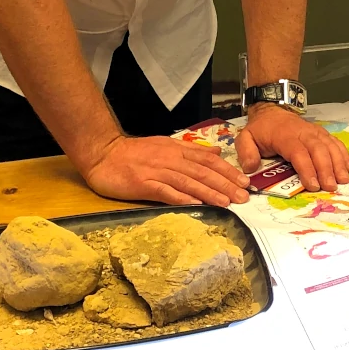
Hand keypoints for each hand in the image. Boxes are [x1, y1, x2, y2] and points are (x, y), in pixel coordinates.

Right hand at [82, 135, 251, 206]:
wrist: (104, 153)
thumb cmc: (135, 152)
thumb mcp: (166, 145)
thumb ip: (191, 150)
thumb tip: (216, 153)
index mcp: (178, 150)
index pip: (208, 161)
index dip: (228, 171)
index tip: (244, 181)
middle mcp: (171, 160)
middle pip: (203, 172)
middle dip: (225, 184)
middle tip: (243, 196)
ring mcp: (157, 172)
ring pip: (189, 182)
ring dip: (209, 192)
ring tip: (227, 202)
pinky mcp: (143, 184)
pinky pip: (166, 192)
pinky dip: (182, 197)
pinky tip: (196, 204)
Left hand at [235, 103, 348, 191]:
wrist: (273, 110)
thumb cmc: (261, 129)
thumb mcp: (245, 137)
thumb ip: (245, 152)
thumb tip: (250, 169)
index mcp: (285, 136)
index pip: (298, 153)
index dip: (307, 169)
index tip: (313, 185)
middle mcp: (303, 133)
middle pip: (318, 150)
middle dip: (326, 169)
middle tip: (331, 187)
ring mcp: (315, 132)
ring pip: (329, 145)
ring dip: (338, 163)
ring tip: (343, 180)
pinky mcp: (321, 133)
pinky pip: (335, 142)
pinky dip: (343, 154)